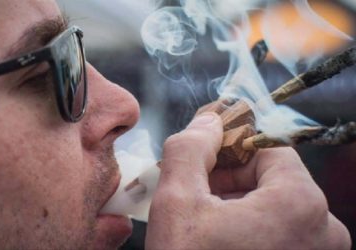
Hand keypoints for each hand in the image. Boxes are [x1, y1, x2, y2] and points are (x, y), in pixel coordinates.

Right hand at [146, 113, 350, 249]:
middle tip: (193, 187)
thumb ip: (191, 148)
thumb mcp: (177, 200)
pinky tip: (217, 236)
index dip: (230, 146)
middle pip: (271, 177)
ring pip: (272, 206)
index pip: (267, 148)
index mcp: (300, 204)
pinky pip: (277, 232)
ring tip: (201, 216)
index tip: (203, 152)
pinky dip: (247, 226)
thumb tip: (208, 121)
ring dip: (234, 202)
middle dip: (228, 178)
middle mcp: (323, 231)